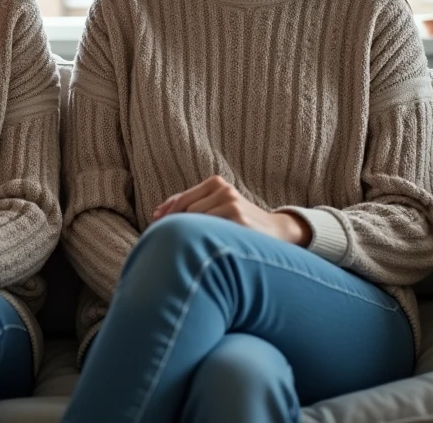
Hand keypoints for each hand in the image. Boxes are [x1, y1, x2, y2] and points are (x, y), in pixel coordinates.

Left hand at [152, 176, 310, 245]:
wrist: (277, 231)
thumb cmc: (240, 222)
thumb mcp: (217, 207)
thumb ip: (191, 205)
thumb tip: (156, 214)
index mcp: (216, 183)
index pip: (182, 199)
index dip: (166, 213)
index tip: (154, 223)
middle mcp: (224, 190)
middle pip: (185, 210)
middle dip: (175, 226)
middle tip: (166, 241)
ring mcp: (231, 203)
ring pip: (195, 221)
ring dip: (188, 235)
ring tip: (187, 247)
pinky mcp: (238, 219)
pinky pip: (209, 230)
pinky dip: (202, 240)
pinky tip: (203, 248)